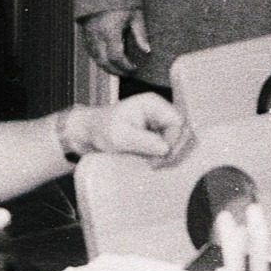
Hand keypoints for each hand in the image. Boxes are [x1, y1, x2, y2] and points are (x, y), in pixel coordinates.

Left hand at [62, 95, 188, 163]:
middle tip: (159, 165)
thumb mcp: (119, 136)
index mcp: (153, 104)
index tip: (161, 157)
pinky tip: (156, 165)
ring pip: (178, 140)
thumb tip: (165, 148)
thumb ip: (143, 141)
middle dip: (174, 150)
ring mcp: (159, 124)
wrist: (88, 135)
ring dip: (171, 155)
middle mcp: (159, 111)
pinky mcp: (157, 136)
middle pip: (182, 131)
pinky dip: (166, 157)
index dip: (173, 141)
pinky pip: (170, 147)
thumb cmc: (100, 129)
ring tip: (156, 166)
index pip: (177, 122)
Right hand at [81, 9, 149, 77]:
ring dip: (107, 66)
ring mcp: (89, 34)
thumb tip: (147, 50)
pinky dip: (99, 58)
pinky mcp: (85, 32)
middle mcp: (97, 35)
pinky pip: (90, 51)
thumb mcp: (135, 13)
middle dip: (116, 71)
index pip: (116, 57)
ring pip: (95, 58)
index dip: (125, 66)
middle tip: (127, 72)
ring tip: (119, 68)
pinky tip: (109, 58)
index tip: (134, 68)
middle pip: (104, 62)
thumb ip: (141, 34)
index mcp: (110, 30)